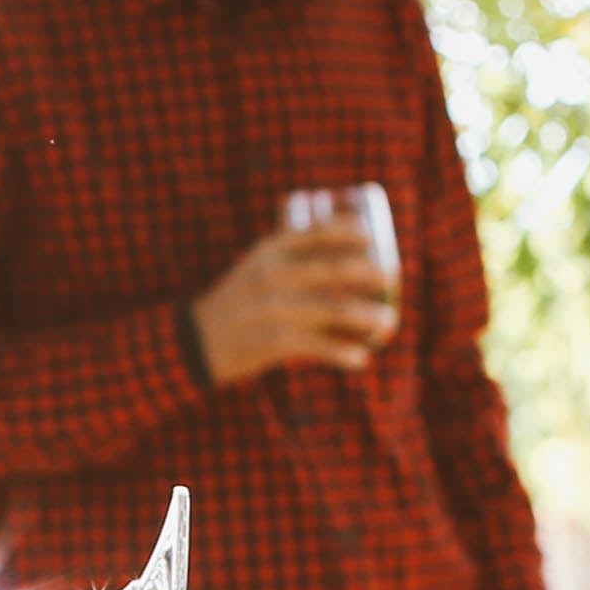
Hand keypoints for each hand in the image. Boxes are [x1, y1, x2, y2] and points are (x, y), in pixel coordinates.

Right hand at [189, 219, 400, 384]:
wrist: (197, 340)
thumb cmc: (236, 302)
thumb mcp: (254, 268)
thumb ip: (286, 257)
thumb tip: (337, 250)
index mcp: (269, 251)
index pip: (317, 233)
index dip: (349, 231)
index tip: (372, 238)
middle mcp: (273, 275)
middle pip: (334, 269)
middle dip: (371, 273)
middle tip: (392, 278)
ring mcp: (274, 309)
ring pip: (333, 309)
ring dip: (368, 316)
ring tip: (390, 321)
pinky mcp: (273, 342)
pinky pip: (318, 347)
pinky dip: (343, 353)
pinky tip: (362, 358)